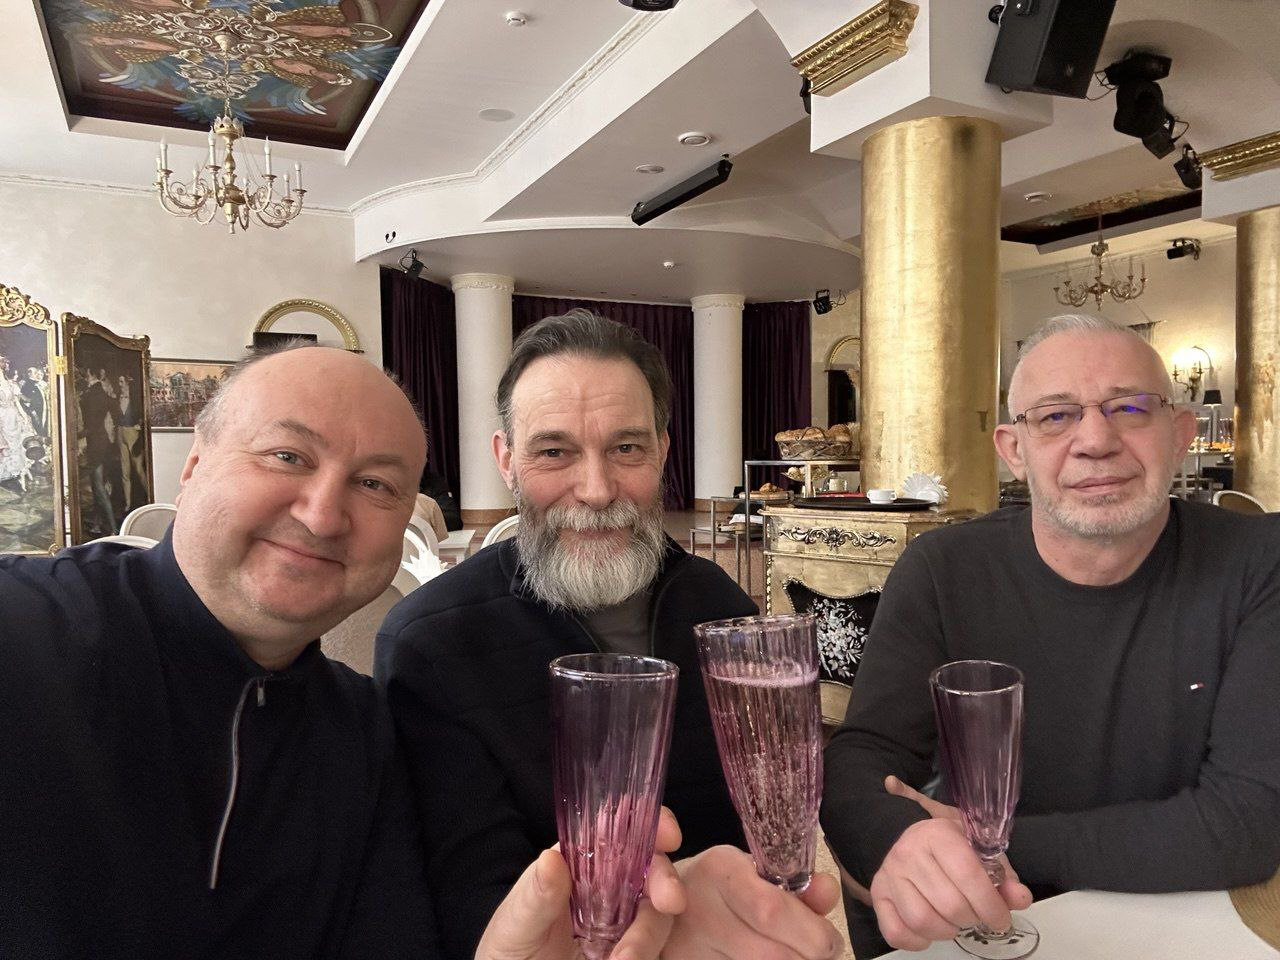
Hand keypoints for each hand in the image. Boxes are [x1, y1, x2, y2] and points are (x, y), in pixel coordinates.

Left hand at [475, 808, 685, 959]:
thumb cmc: (507, 953)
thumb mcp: (514, 925)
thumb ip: (535, 896)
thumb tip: (552, 857)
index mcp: (578, 865)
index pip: (618, 832)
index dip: (648, 823)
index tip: (668, 834)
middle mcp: (607, 889)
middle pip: (650, 869)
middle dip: (666, 879)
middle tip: (670, 900)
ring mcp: (623, 924)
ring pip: (656, 914)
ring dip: (649, 934)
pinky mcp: (632, 954)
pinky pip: (655, 949)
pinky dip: (647, 955)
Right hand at [662, 845, 843, 959]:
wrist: (661, 907)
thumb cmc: (719, 888)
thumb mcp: (754, 873)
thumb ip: (797, 885)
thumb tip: (828, 890)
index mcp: (719, 870)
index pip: (772, 910)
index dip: (812, 934)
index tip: (830, 941)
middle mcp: (699, 909)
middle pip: (774, 954)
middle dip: (809, 958)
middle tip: (820, 954)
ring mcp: (689, 949)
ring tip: (794, 954)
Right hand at [869, 776, 1031, 951]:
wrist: (907, 839)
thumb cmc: (949, 847)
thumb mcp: (978, 850)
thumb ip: (1002, 875)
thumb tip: (1020, 898)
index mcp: (938, 835)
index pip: (969, 875)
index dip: (991, 905)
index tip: (1001, 919)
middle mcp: (909, 852)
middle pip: (949, 904)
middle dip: (972, 919)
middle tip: (976, 916)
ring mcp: (890, 875)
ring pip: (922, 921)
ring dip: (947, 931)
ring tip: (954, 921)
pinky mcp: (878, 895)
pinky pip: (897, 933)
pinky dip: (918, 941)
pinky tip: (930, 930)